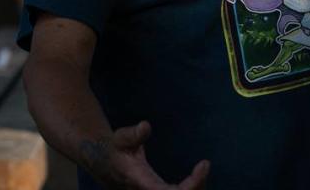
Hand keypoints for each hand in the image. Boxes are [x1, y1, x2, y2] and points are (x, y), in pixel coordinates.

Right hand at [82, 121, 209, 189]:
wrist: (105, 162)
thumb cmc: (115, 148)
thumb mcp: (121, 138)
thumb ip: (132, 135)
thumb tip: (145, 126)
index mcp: (140, 182)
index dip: (192, 184)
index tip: (205, 164)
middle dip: (197, 187)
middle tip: (204, 167)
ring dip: (196, 188)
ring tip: (202, 171)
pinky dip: (191, 188)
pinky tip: (197, 176)